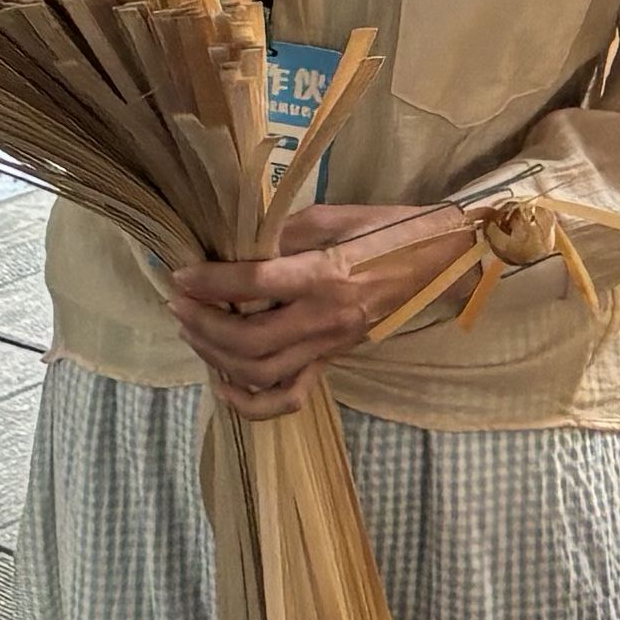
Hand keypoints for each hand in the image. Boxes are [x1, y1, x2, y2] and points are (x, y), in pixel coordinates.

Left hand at [163, 201, 474, 417]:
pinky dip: (250, 402)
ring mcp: (330, 346)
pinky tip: (222, 382)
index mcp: (326, 275)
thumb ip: (283, 233)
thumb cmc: (390, 230)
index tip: (180, 274)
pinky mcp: (333, 360)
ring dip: (216, 356)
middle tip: (178, 303)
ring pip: (260, 373)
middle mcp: (326, 318)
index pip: (254, 284)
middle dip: (203, 324)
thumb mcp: (334, 216)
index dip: (209, 281)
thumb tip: (235, 245)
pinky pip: (288, 397)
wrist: (440, 261)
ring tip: (192, 330)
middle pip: (249, 339)